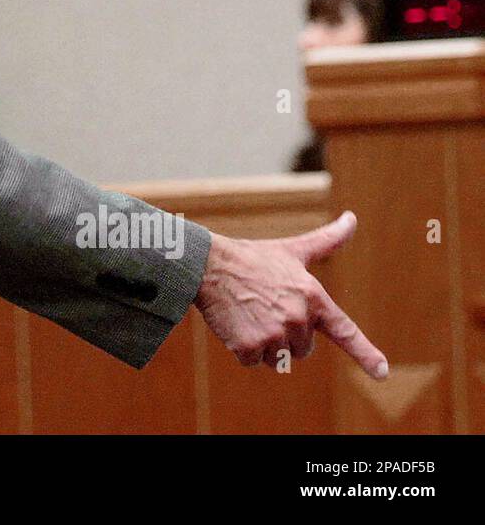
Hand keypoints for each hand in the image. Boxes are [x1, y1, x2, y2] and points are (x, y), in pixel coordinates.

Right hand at [193, 210, 387, 378]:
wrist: (209, 265)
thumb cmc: (253, 258)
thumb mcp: (293, 250)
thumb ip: (328, 240)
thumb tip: (353, 218)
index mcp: (313, 297)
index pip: (345, 331)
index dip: (365, 354)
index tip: (381, 373)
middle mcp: (298, 319)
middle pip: (302, 349)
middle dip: (286, 335)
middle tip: (265, 307)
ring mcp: (274, 334)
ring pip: (277, 358)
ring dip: (263, 343)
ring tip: (249, 313)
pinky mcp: (250, 346)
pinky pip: (253, 361)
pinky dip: (242, 348)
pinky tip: (235, 323)